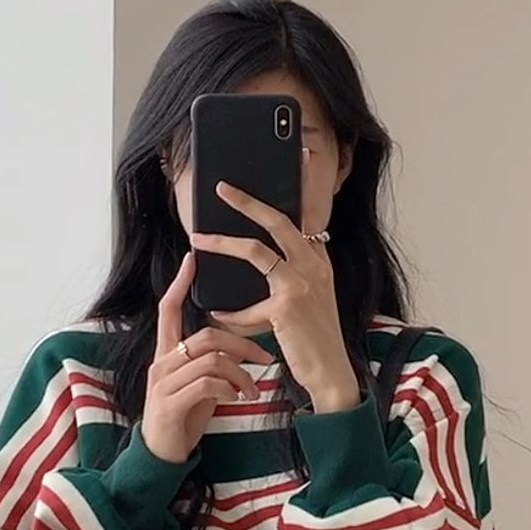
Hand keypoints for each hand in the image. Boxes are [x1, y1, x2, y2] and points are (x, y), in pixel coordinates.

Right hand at [141, 249, 273, 464]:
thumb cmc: (183, 417)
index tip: (192, 259)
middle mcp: (161, 363)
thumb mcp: (198, 385)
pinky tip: (237, 400)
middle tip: (264, 357)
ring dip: (241, 372)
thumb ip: (211, 363)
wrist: (160, 454)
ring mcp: (163, 383)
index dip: (180, 284)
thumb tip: (238, 348)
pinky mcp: (170, 403)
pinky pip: (207, 383)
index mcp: (166, 354)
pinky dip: (230, 389)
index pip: (168, 309)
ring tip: (252, 390)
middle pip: (205, 335)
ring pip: (211, 358)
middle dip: (241, 343)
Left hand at [189, 160, 359, 410]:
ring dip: (223, 242)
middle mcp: (315, 266)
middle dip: (247, 201)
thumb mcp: (308, 300)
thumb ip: (288, 276)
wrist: (331, 373)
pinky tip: (217, 314)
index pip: (306, 216)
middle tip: (221, 188)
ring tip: (199, 237)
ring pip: (256, 250)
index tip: (297, 156)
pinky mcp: (287, 307)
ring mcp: (303, 284)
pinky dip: (230, 312)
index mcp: (320, 261)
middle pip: (279, 220)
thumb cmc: (314, 339)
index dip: (301, 186)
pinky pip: (247, 303)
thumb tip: (257, 256)